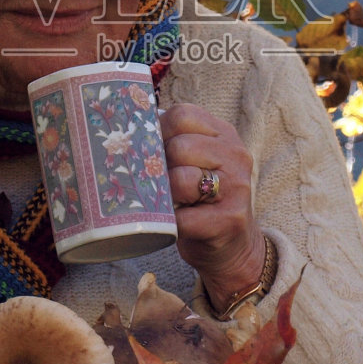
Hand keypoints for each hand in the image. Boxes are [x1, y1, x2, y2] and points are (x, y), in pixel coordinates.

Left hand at [159, 103, 264, 311]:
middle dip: (160, 167)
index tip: (152, 150)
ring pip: (181, 179)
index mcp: (225, 135)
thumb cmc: (202, 200)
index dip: (159, 131)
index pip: (183, 115)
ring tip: (167, 203)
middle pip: (179, 147)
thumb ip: (175, 142)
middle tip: (159, 183)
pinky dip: (170, 223)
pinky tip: (174, 224)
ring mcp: (236, 188)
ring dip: (164, 195)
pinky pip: (183, 218)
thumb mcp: (198, 162)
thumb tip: (127, 130)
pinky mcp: (228, 221)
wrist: (234, 247)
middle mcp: (236, 156)